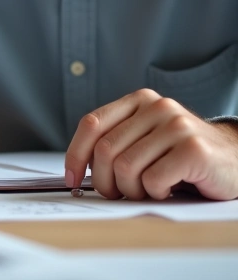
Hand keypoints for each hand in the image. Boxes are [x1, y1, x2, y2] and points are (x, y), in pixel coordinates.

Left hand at [65, 89, 237, 200]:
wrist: (236, 161)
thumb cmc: (184, 156)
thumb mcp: (147, 140)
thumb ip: (117, 143)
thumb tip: (76, 171)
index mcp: (140, 100)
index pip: (92, 124)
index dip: (75, 154)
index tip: (72, 179)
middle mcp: (158, 107)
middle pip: (105, 150)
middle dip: (104, 181)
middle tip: (117, 193)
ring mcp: (178, 126)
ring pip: (126, 168)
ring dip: (132, 190)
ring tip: (148, 190)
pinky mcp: (193, 149)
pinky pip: (153, 180)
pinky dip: (156, 193)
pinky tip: (170, 188)